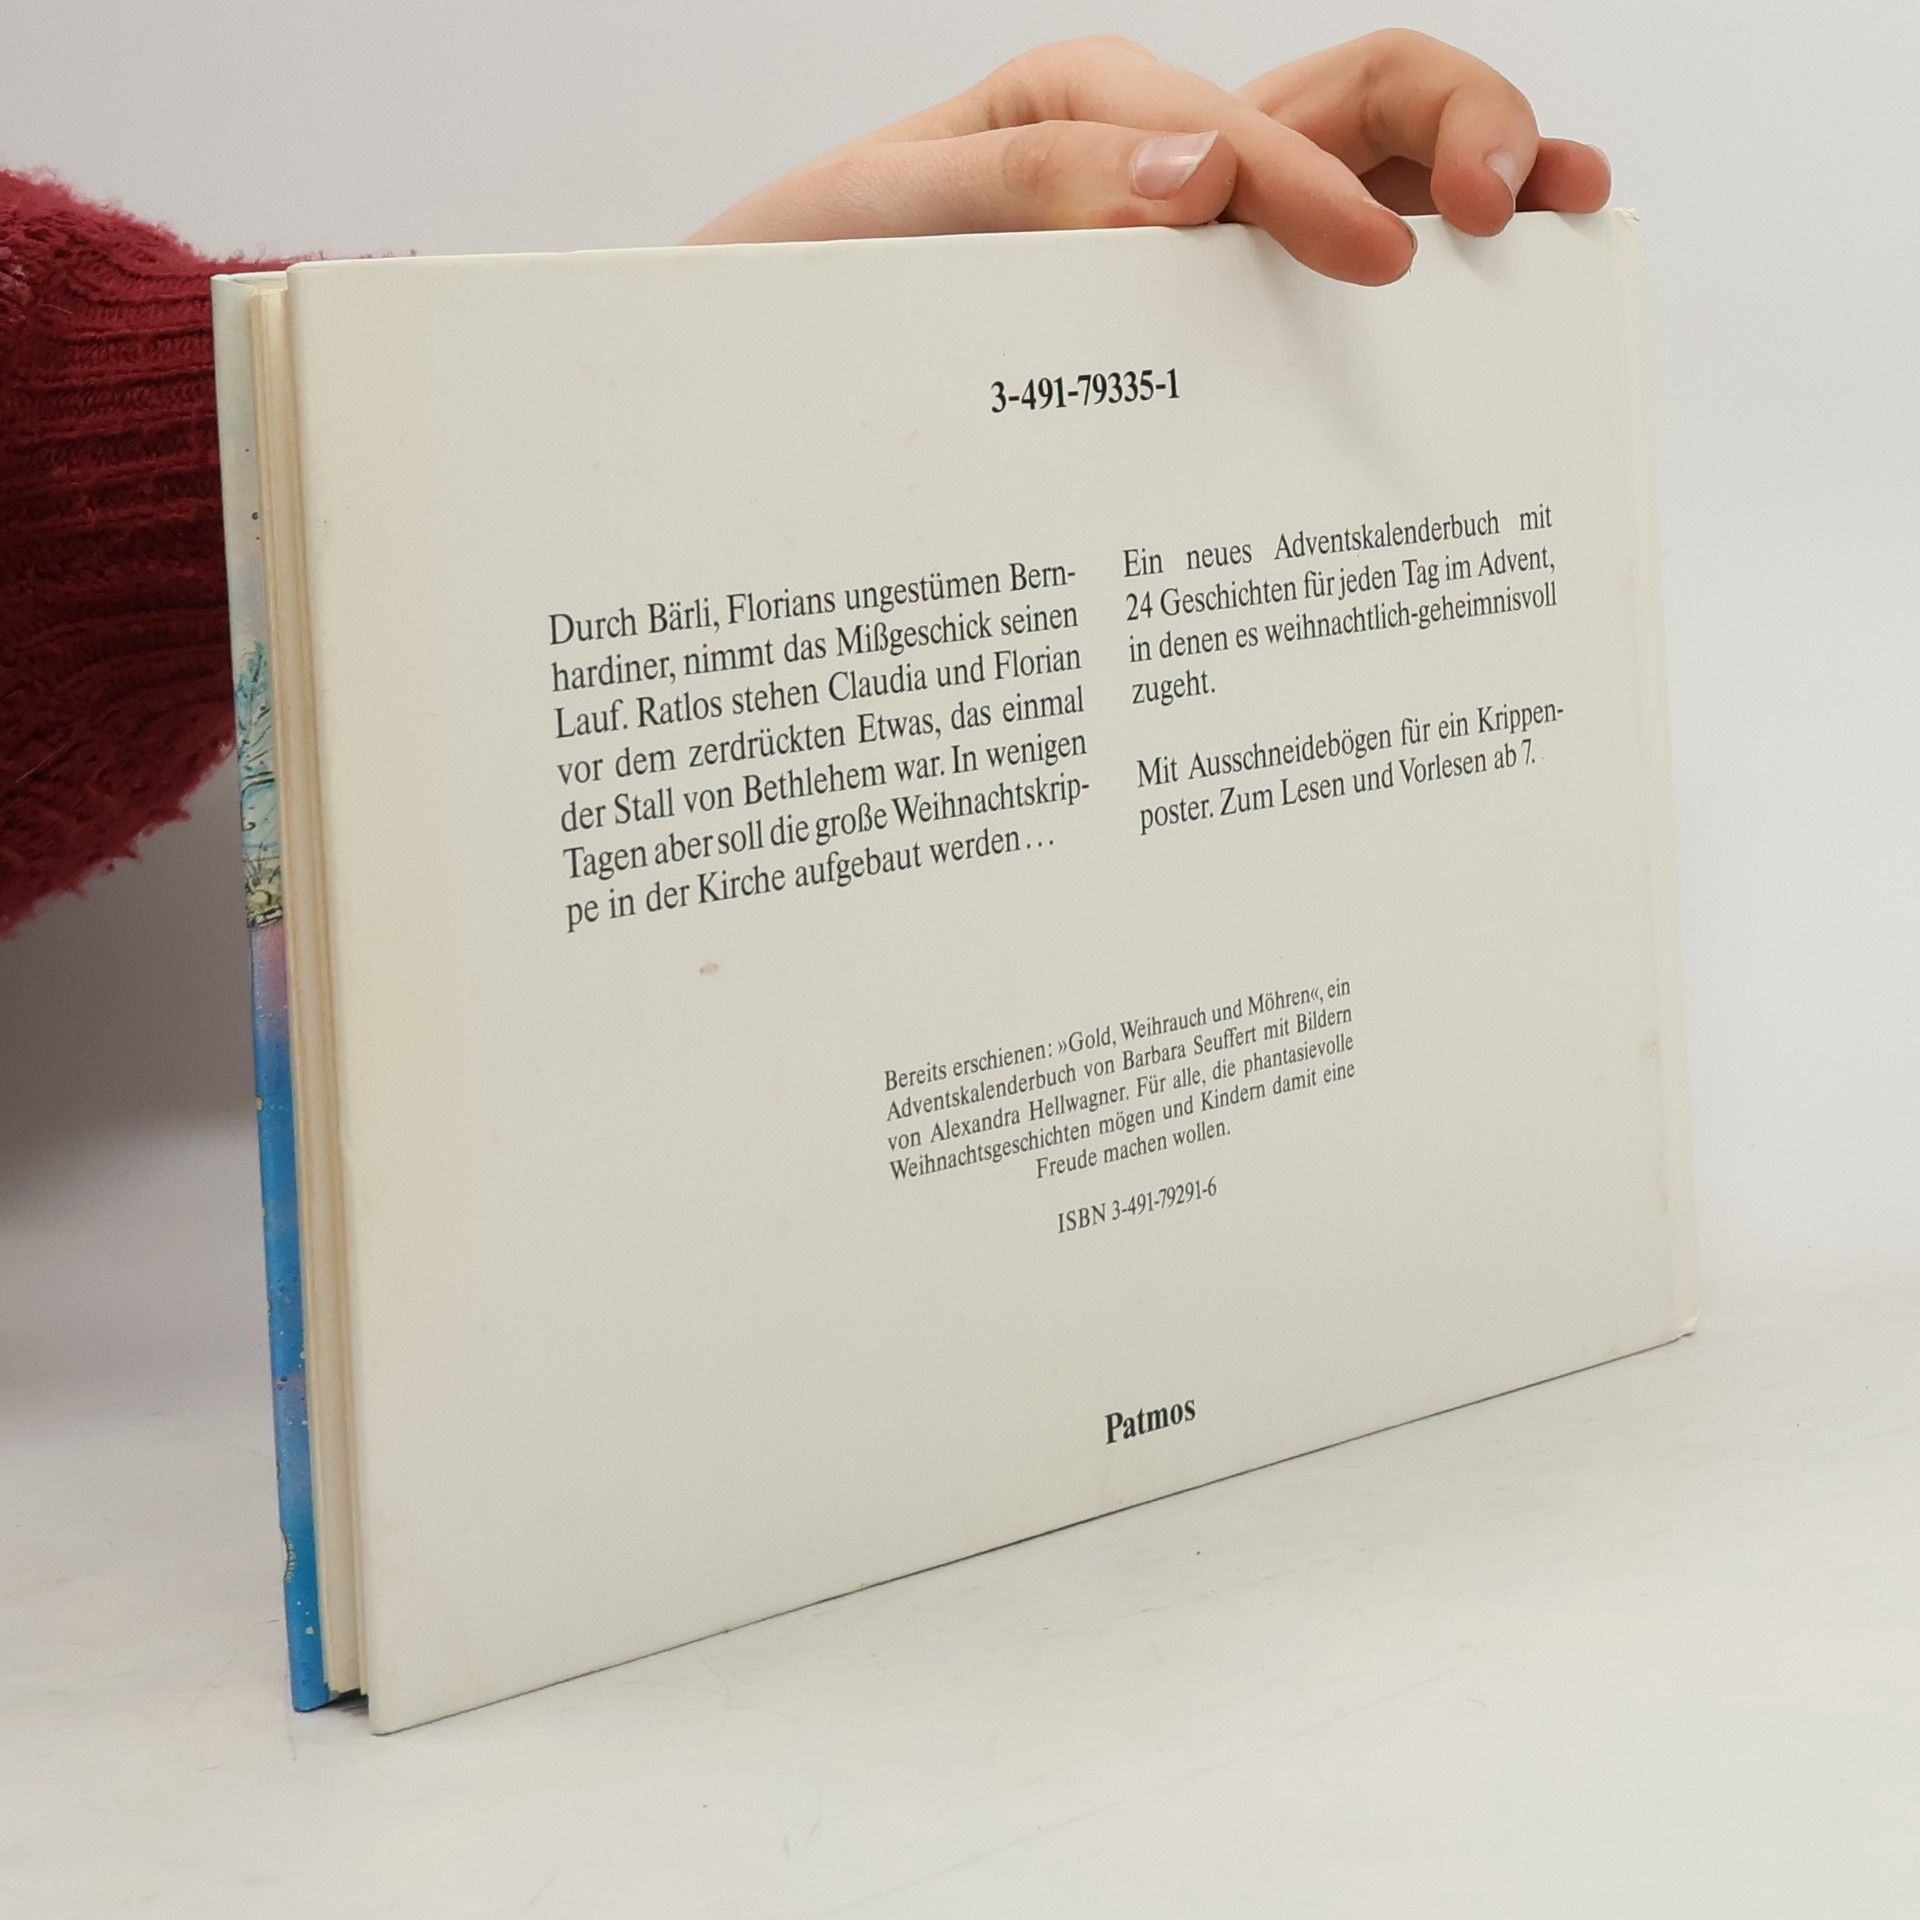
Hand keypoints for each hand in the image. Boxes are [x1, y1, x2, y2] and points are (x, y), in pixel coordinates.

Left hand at [684, 32, 1610, 285]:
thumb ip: (1037, 186)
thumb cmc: (815, 270)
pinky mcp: (1193, 319)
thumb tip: (1199, 183)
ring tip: (1561, 221)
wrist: (760, 356)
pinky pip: (1317, 286)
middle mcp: (1170, 160)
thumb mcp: (894, 212)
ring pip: (1368, 178)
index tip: (1383, 265)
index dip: (1319, 192)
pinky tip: (1474, 309)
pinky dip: (1414, 279)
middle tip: (1522, 201)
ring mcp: (1196, 238)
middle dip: (1462, 125)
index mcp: (1105, 114)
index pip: (1253, 130)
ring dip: (1476, 185)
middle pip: (1357, 98)